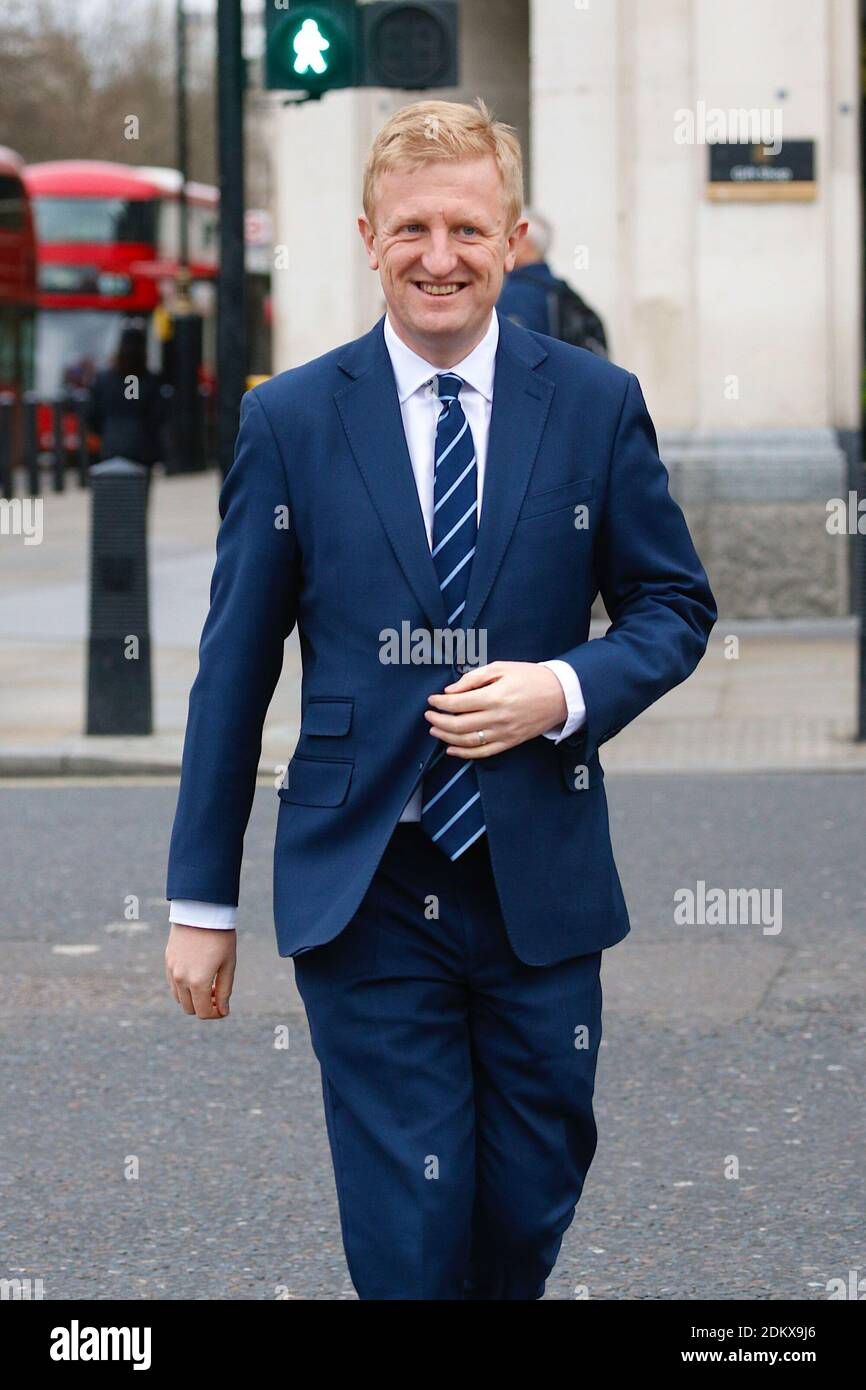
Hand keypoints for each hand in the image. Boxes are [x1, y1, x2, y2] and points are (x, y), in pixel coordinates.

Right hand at [165, 923, 235, 1018]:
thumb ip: (225, 990)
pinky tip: (197, 976)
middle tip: (218, 994)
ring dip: (193, 998)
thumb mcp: (228, 964)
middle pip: (190, 1009)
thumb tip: (223, 1011)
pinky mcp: (168, 962)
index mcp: (198, 982)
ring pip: (179, 998)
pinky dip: (184, 988)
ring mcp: (172, 971)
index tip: (224, 1008)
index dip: (215, 1014)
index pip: (203, 1012)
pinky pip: (173, 985)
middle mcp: (181, 979)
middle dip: (205, 1007)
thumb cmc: (220, 937)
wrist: (201, 911)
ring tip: (209, 984)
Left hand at [425, 661, 566, 758]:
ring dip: (446, 736)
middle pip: (458, 724)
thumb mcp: (501, 667)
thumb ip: (473, 678)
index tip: (432, 700)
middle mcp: (498, 717)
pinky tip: (452, 749)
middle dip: (438, 720)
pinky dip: (465, 754)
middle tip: (428, 715)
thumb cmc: (530, 677)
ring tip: (435, 729)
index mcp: (495, 696)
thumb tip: (450, 691)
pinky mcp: (511, 742)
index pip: (458, 703)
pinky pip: (484, 752)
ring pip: (467, 741)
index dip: (440, 703)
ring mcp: (505, 733)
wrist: (561, 694)